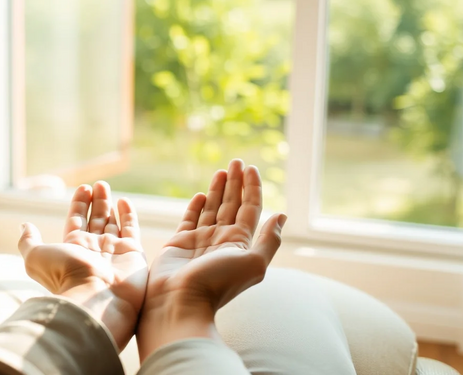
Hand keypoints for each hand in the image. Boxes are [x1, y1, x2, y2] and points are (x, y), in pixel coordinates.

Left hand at [18, 181, 146, 349]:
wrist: (95, 295)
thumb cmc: (65, 276)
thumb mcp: (35, 256)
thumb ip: (28, 241)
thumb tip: (24, 226)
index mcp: (73, 248)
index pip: (76, 221)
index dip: (79, 204)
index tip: (83, 188)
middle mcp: (94, 249)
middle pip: (94, 220)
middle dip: (96, 202)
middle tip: (98, 185)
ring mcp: (114, 251)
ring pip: (111, 223)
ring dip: (108, 204)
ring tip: (105, 186)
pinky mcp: (132, 253)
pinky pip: (130, 230)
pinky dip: (128, 215)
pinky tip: (124, 202)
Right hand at [137, 159, 285, 358]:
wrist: (180, 302)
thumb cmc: (217, 283)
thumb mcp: (253, 263)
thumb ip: (269, 240)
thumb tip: (282, 216)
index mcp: (241, 243)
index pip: (250, 208)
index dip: (252, 187)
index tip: (251, 168)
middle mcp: (222, 240)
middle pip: (232, 204)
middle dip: (235, 183)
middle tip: (236, 161)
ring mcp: (201, 241)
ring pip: (212, 208)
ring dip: (218, 189)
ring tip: (221, 170)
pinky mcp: (180, 242)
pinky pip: (190, 219)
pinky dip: (196, 206)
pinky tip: (200, 195)